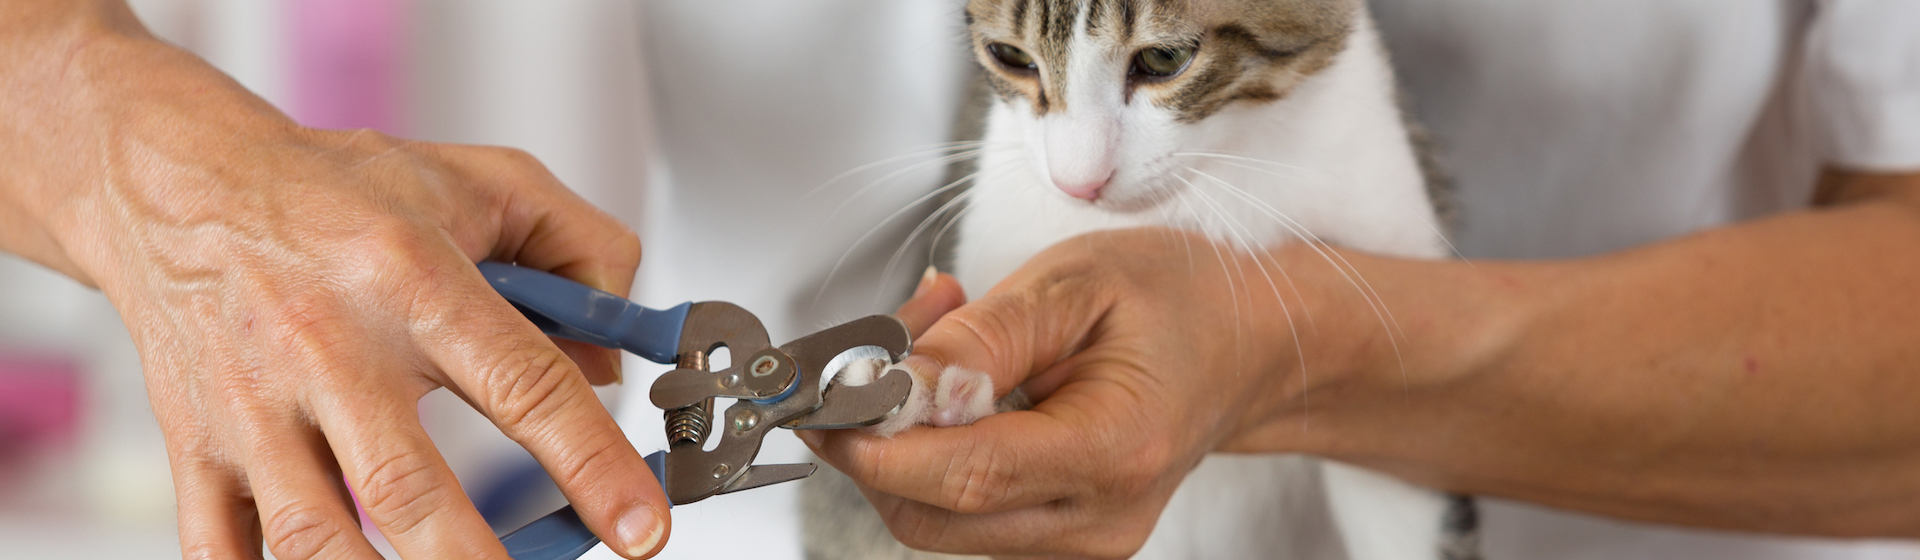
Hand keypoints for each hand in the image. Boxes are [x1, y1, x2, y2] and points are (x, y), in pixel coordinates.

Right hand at [115, 129, 666, 559]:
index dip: (593, 465)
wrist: (182, 182)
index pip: (524, 384)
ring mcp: (254, 403)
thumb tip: (618, 357)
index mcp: (414, 278)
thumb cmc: (339, 192)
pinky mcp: (196, 442)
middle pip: (406, 487)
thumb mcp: (486, 183)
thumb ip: (582, 252)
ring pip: (313, 533)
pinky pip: (219, 543)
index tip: (642, 527)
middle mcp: (330, 345)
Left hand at [804, 228, 1470, 556]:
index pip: (966, 475)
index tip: (826, 398)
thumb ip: (985, 337)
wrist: (1247, 343)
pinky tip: (956, 390)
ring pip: (936, 520)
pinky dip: (934, 456)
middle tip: (867, 353)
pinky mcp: (1060, 539)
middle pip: (932, 515)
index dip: (878, 443)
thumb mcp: (1079, 280)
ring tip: (931, 347)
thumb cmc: (1179, 300)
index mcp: (1115, 449)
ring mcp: (1080, 539)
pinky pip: (963, 514)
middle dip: (872, 440)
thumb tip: (900, 384)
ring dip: (901, 443)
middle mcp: (1099, 517)